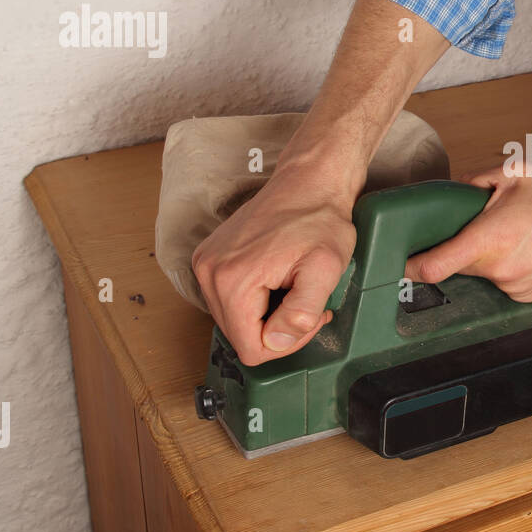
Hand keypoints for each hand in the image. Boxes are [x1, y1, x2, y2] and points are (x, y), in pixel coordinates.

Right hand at [192, 164, 354, 365]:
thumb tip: (276, 342)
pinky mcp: (209, 258)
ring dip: (267, 314)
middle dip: (277, 328)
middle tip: (307, 301)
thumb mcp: (325, 269)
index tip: (311, 316)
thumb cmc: (320, 220)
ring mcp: (205, 264)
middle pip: (240, 336)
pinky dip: (255, 298)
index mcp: (232, 280)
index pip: (250, 349)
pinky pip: (229, 299)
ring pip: (235, 320)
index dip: (286, 343)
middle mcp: (209, 273)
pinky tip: (277, 279)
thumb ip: (302, 312)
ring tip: (294, 287)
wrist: (308, 182)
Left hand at [404, 166, 531, 300]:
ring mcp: (513, 287)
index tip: (400, 260)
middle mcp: (497, 270)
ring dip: (491, 255)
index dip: (410, 265)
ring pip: (485, 272)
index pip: (432, 266)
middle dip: (462, 246)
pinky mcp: (527, 297)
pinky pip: (505, 281)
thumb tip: (461, 190)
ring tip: (521, 233)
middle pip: (458, 264)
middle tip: (483, 225)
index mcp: (488, 240)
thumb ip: (481, 180)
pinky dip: (510, 266)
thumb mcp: (520, 174)